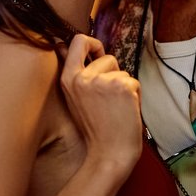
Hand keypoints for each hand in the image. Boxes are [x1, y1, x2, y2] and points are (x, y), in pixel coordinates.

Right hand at [59, 34, 143, 173]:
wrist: (109, 153)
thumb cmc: (95, 128)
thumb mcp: (74, 97)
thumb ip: (73, 72)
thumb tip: (60, 45)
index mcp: (69, 79)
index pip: (78, 41)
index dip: (92, 44)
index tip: (98, 54)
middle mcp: (83, 77)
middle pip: (108, 58)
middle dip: (114, 74)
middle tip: (109, 99)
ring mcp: (103, 81)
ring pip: (123, 72)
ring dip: (125, 87)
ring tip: (116, 108)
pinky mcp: (122, 86)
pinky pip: (134, 82)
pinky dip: (135, 96)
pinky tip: (126, 111)